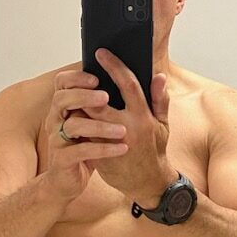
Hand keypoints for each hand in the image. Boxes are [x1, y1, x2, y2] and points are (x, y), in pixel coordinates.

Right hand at [43, 69, 127, 201]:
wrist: (69, 181)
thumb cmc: (87, 148)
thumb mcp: (97, 123)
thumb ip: (109, 103)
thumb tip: (132, 78)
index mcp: (66, 107)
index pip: (63, 83)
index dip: (77, 78)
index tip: (97, 77)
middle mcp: (57, 119)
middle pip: (61, 99)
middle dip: (84, 96)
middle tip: (106, 97)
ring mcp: (57, 140)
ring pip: (72, 126)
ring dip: (98, 126)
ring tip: (122, 130)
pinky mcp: (62, 160)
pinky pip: (80, 152)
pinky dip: (102, 149)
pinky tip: (121, 149)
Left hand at [82, 48, 177, 206]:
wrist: (146, 183)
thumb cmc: (155, 150)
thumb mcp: (163, 125)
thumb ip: (160, 100)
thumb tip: (159, 76)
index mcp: (143, 117)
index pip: (128, 84)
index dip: (114, 66)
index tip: (101, 53)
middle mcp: (126, 128)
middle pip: (98, 101)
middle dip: (86, 86)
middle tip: (80, 73)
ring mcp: (110, 143)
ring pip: (87, 117)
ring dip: (79, 103)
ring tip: (74, 90)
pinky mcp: (99, 154)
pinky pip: (83, 133)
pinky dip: (77, 120)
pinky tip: (74, 111)